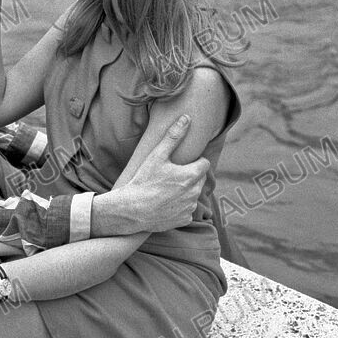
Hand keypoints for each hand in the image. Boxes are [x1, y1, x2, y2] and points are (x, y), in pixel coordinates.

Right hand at [100, 116, 210, 234]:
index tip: (181, 162)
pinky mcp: (184, 220)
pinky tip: (165, 203)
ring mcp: (190, 208)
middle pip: (199, 179)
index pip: (204, 164)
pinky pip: (187, 209)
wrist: (133, 209)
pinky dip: (179, 206)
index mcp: (191, 175)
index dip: (194, 161)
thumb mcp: (157, 155)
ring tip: (166, 189)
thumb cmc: (144, 180)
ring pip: (193, 194)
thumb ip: (173, 136)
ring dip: (185, 191)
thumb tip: (186, 118)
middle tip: (171, 175)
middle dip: (190, 175)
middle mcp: (195, 193)